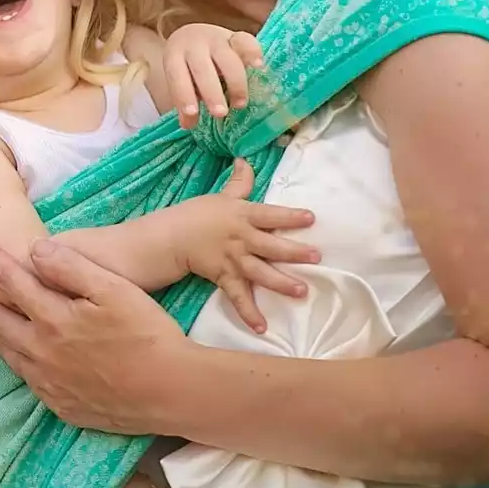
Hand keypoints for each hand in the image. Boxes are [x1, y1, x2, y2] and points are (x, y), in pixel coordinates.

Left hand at [0, 231, 192, 434]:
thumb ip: (72, 268)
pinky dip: (14, 361)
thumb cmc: (148, 333)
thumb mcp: (115, 289)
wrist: (170, 392)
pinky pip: (26, 379)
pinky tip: (19, 357)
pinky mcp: (61, 404)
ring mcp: (49, 382)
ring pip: (7, 353)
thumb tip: (35, 250)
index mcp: (52, 318)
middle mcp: (41, 351)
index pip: (9, 280)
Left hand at [164, 23, 263, 128]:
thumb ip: (185, 100)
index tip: (194, 114)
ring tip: (240, 104)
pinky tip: (258, 66)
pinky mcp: (236, 37)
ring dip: (235, 83)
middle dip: (212, 93)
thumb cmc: (188, 67)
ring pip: (227, 59)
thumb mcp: (181, 80)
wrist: (196, 36)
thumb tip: (188, 124)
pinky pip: (245, 42)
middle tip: (220, 113)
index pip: (177, 76)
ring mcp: (217, 39)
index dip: (184, 95)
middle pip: (202, 69)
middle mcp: (195, 45)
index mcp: (175, 55)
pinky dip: (253, 53)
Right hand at [165, 159, 317, 331]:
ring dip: (281, 283)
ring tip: (301, 291)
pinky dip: (249, 313)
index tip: (311, 218)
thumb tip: (246, 160)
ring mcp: (233, 260)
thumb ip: (239, 182)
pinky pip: (238, 297)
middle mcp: (241, 238)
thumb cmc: (199, 214)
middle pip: (271, 246)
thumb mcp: (221, 196)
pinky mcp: (224, 278)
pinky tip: (262, 327)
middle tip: (316, 257)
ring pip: (260, 273)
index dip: (290, 217)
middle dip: (294, 252)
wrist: (172, 236)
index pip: (270, 214)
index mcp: (243, 215)